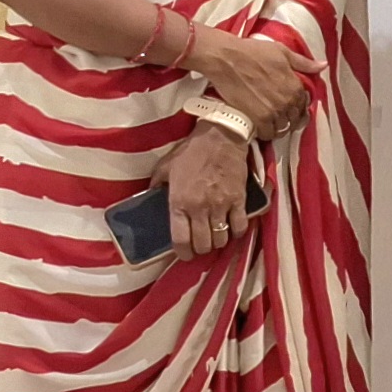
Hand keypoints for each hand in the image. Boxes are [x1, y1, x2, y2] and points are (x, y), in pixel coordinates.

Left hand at [157, 122, 252, 258]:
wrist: (221, 136)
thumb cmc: (191, 151)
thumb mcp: (166, 166)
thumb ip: (156, 184)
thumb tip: (151, 196)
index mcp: (179, 202)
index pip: (181, 239)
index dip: (183, 253)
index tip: (185, 254)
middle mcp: (200, 208)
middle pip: (203, 244)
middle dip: (201, 249)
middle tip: (200, 245)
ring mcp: (222, 205)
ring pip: (221, 239)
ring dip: (218, 242)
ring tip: (215, 237)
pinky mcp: (239, 200)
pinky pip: (240, 226)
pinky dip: (236, 232)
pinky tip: (232, 230)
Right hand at [195, 28, 317, 138]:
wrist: (227, 59)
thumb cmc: (253, 52)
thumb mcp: (283, 52)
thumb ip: (304, 63)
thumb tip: (323, 66)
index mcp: (296, 86)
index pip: (304, 105)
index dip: (298, 106)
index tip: (290, 105)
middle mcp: (288, 102)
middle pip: (295, 119)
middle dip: (289, 118)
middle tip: (279, 115)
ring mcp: (274, 112)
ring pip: (282, 129)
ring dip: (278, 127)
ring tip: (270, 121)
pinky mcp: (258, 119)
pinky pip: (267, 134)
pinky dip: (265, 133)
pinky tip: (261, 126)